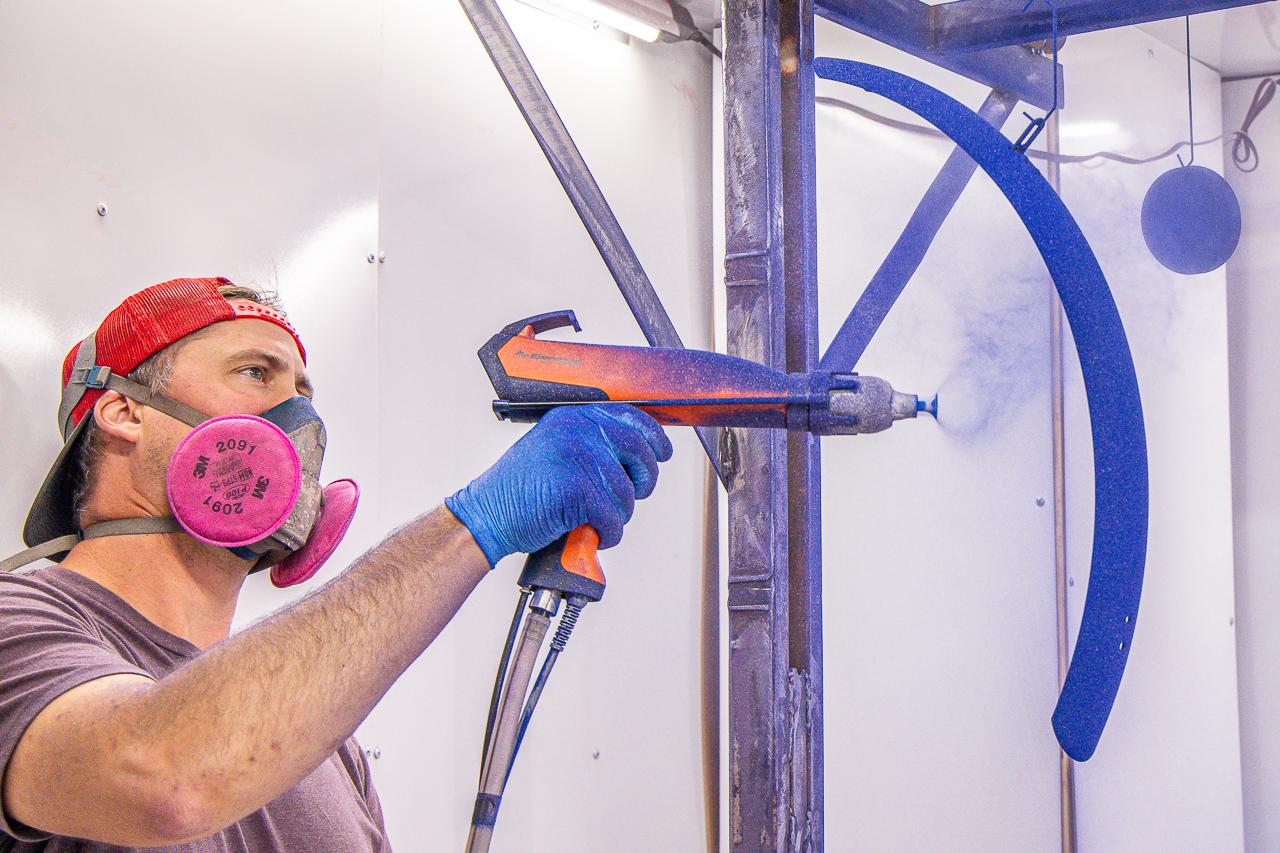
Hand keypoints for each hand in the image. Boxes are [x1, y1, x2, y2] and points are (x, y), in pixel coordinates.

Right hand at [445, 405, 673, 567]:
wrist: (487, 514)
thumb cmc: (520, 490)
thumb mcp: (556, 448)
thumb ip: (590, 443)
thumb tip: (635, 454)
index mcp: (575, 416)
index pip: (632, 418)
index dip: (654, 438)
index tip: (662, 453)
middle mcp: (579, 430)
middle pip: (640, 454)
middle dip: (642, 482)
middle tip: (628, 497)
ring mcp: (578, 457)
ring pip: (627, 494)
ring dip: (616, 515)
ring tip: (590, 519)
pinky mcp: (578, 489)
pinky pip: (614, 518)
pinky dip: (606, 534)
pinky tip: (587, 533)